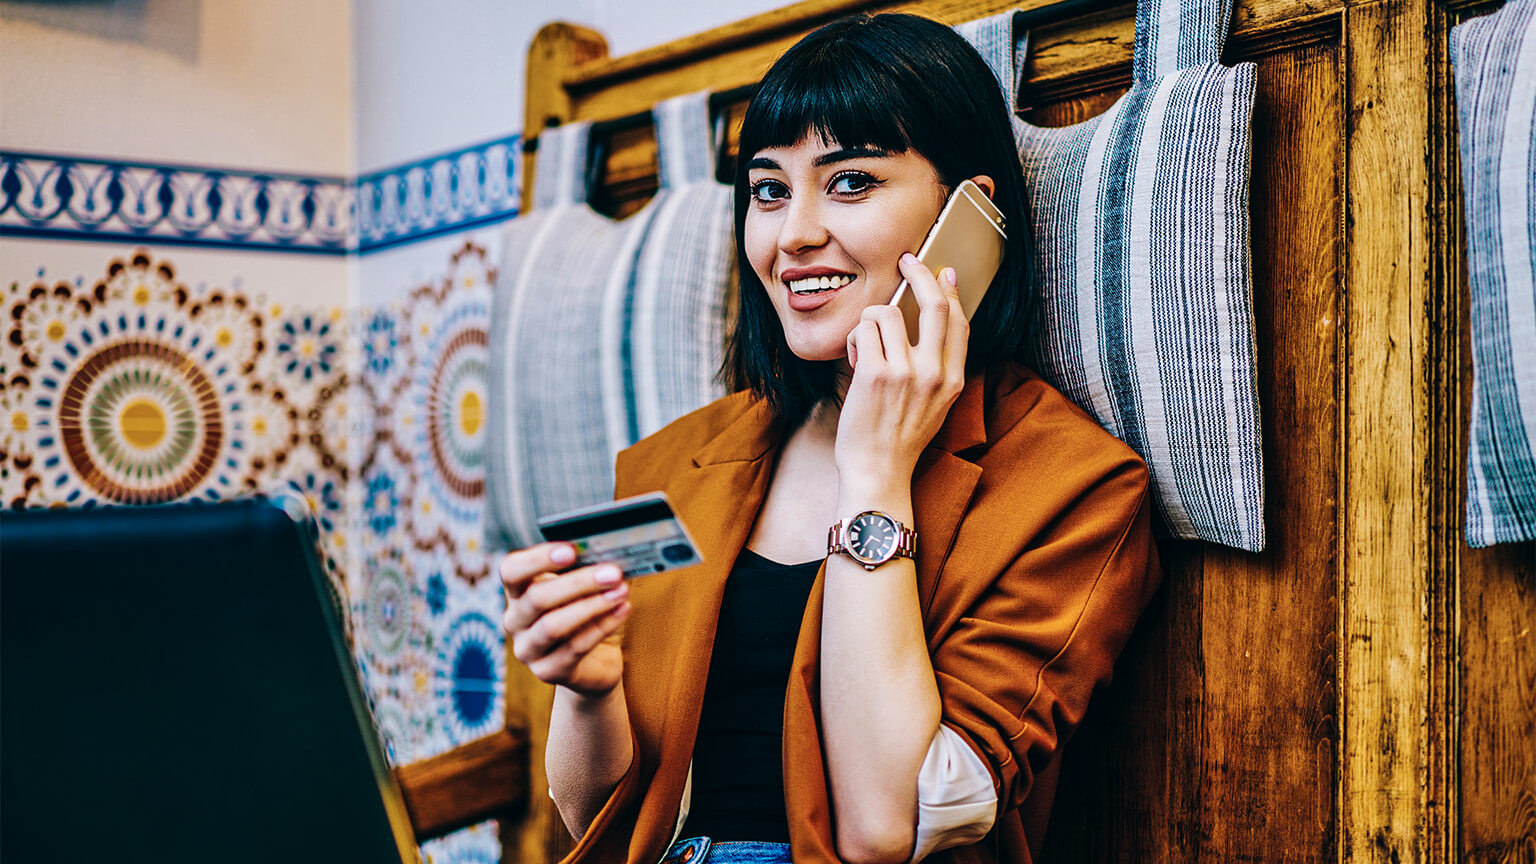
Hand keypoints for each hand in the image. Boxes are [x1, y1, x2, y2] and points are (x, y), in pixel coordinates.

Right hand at [500, 543, 629, 696]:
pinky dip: (602, 626)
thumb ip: (588, 568)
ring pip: (553, 626)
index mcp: (518, 592)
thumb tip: (610, 547)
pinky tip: (623, 610)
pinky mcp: (547, 671)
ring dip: (592, 606)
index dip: (537, 559)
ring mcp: (528, 649)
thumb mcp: (584, 588)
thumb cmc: (588, 614)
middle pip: (537, 597)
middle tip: (612, 572)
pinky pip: (574, 648)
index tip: (572, 550)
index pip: (512, 570)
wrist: (596, 661)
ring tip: (621, 592)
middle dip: (578, 582)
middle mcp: (515, 620)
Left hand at [838, 253, 968, 485]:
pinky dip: (855, 339)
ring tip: (866, 344)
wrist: (878, 472)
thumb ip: (938, 369)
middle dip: (919, 273)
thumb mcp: (935, 406)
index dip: (951, 292)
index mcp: (953, 380)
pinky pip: (864, 330)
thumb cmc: (899, 439)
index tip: (943, 272)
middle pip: (934, 304)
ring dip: (871, 320)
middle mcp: (934, 374)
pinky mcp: (874, 375)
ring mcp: (905, 373)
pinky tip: (855, 359)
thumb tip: (931, 326)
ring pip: (889, 312)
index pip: (959, 322)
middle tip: (907, 260)